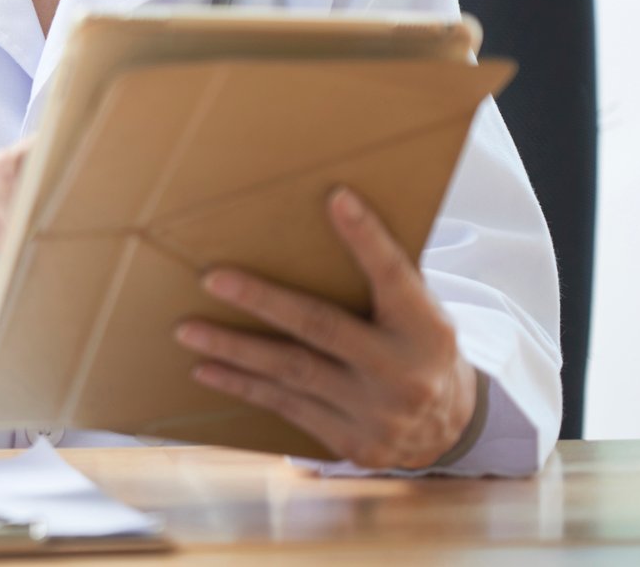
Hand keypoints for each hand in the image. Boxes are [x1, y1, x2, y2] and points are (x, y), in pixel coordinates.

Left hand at [176, 186, 481, 469]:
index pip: (393, 274)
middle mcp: (403, 371)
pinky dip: (243, 385)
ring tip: (188, 330)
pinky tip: (207, 369)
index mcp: (426, 328)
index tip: (336, 198)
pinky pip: (286, 406)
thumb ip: (384, 281)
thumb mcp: (420, 313)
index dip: (366, 237)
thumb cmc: (418, 349)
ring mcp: (376, 412)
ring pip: (292, 372)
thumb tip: (331, 213)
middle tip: (213, 279)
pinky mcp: (351, 441)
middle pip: (322, 327)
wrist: (451, 431)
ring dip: (234, 349)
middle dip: (263, 301)